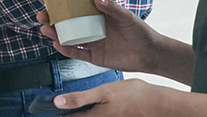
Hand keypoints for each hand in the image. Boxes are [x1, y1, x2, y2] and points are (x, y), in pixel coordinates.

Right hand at [37, 0, 161, 73]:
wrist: (151, 54)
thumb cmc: (141, 32)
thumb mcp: (127, 17)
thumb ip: (111, 8)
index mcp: (98, 16)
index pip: (76, 8)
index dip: (62, 4)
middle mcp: (92, 29)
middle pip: (67, 24)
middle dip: (53, 19)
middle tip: (42, 14)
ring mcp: (93, 43)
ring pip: (69, 38)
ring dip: (55, 34)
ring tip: (45, 29)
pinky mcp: (95, 57)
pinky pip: (77, 53)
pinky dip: (66, 49)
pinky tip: (57, 44)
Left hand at [52, 78, 170, 116]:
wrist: (159, 105)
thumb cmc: (133, 97)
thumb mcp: (103, 92)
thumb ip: (79, 99)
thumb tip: (57, 103)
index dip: (57, 111)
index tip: (46, 105)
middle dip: (70, 112)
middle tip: (64, 103)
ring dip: (81, 111)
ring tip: (77, 104)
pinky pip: (99, 116)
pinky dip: (94, 112)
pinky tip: (97, 105)